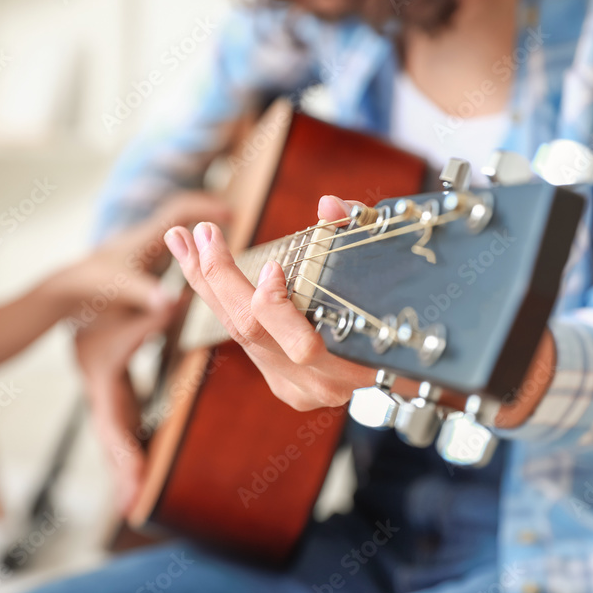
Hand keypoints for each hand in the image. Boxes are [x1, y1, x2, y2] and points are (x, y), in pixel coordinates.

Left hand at [55, 192, 231, 318]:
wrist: (67, 292)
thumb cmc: (91, 287)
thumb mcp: (121, 290)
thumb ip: (146, 294)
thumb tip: (171, 302)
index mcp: (145, 237)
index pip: (179, 210)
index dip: (205, 207)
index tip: (230, 214)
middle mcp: (147, 238)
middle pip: (182, 214)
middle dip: (207, 213)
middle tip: (233, 220)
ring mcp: (145, 249)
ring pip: (177, 231)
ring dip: (199, 231)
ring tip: (222, 240)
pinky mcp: (143, 263)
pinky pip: (172, 249)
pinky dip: (189, 250)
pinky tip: (201, 264)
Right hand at [71, 191, 230, 511]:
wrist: (70, 281)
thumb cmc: (98, 280)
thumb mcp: (121, 284)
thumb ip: (147, 296)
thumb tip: (174, 301)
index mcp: (99, 366)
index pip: (112, 411)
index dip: (123, 443)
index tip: (135, 475)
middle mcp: (96, 383)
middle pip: (109, 433)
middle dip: (121, 469)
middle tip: (133, 506)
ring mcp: (102, 390)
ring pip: (114, 435)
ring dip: (124, 468)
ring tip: (135, 506)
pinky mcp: (113, 390)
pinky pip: (122, 424)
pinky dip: (131, 449)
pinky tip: (142, 473)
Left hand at [163, 194, 557, 423]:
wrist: (412, 372)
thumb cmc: (406, 318)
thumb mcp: (391, 275)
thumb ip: (361, 237)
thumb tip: (329, 206)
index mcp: (351, 367)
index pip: (303, 346)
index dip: (279, 309)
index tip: (271, 268)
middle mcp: (316, 384)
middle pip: (252, 334)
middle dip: (221, 279)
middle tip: (201, 234)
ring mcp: (292, 387)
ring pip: (235, 334)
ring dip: (204, 283)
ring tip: (180, 241)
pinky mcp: (278, 381)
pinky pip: (239, 338)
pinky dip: (217, 299)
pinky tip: (196, 268)